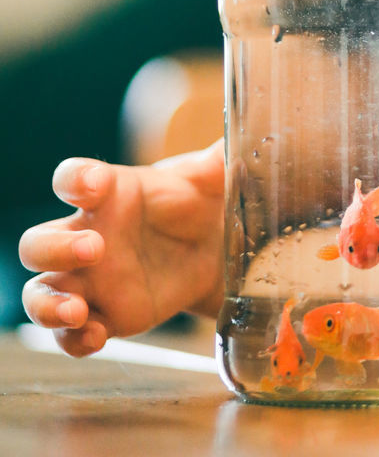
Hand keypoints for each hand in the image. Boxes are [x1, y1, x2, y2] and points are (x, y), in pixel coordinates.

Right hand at [19, 141, 224, 356]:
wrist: (213, 251)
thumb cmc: (198, 202)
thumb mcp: (211, 178)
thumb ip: (219, 159)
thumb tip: (243, 135)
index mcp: (109, 192)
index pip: (71, 178)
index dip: (73, 180)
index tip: (92, 184)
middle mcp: (88, 234)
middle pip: (37, 242)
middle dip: (55, 248)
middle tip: (94, 249)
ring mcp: (90, 280)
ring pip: (40, 292)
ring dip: (48, 303)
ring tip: (77, 311)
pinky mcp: (105, 315)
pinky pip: (69, 336)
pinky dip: (74, 340)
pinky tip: (97, 337)